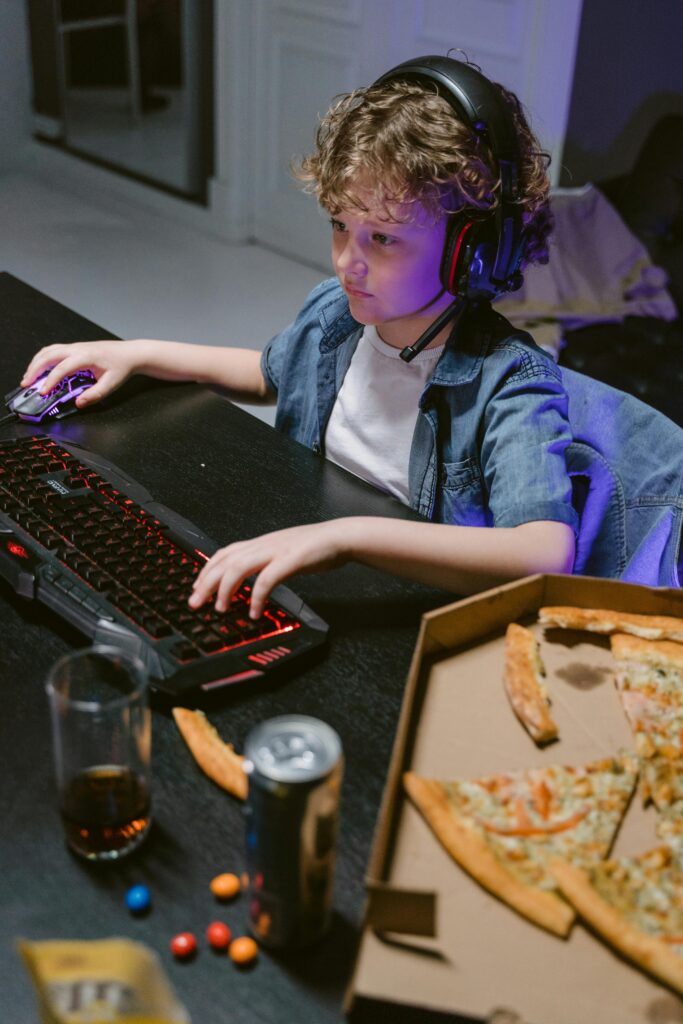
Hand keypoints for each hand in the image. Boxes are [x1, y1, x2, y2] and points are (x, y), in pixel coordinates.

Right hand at [21, 340, 139, 407]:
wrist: (130, 353)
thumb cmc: (121, 367)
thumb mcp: (111, 384)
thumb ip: (94, 395)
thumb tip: (78, 403)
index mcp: (86, 357)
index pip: (62, 369)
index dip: (50, 381)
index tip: (42, 392)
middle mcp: (77, 349)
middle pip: (48, 356)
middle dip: (34, 370)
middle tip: (25, 384)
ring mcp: (75, 346)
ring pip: (48, 351)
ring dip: (36, 363)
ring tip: (28, 377)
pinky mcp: (74, 348)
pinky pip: (53, 350)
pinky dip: (42, 358)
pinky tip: (39, 367)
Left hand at [188, 521, 349, 618]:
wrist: (340, 537)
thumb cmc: (315, 548)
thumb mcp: (283, 552)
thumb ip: (266, 562)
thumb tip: (251, 580)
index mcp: (261, 543)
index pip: (225, 553)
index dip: (207, 570)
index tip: (196, 588)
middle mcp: (264, 545)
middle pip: (225, 561)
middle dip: (206, 583)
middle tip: (195, 603)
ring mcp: (276, 551)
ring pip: (239, 567)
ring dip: (225, 590)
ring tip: (220, 609)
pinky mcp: (291, 560)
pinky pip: (267, 579)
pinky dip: (257, 597)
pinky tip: (254, 612)